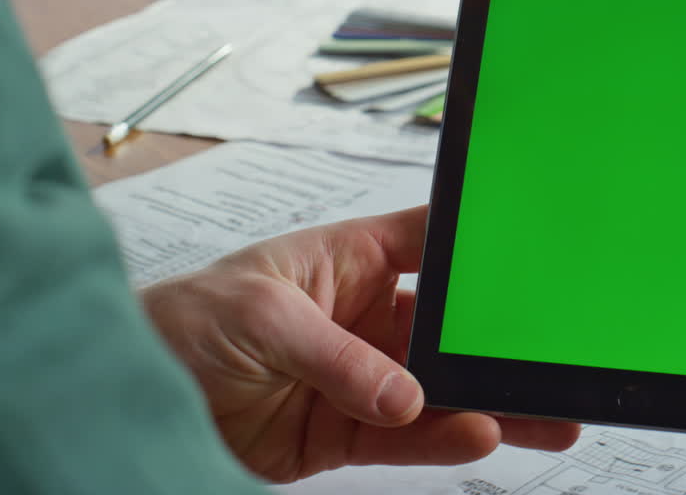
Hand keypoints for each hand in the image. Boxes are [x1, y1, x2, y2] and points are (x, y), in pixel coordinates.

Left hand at [141, 205, 579, 482]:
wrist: (133, 396)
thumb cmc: (188, 320)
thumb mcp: (264, 318)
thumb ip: (339, 358)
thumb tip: (407, 396)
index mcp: (350, 259)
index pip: (431, 245)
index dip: (481, 249)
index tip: (535, 261)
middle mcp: (365, 315)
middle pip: (449, 327)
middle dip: (498, 342)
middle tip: (551, 356)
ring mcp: (360, 376)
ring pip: (441, 389)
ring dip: (491, 401)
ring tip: (545, 412)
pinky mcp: (345, 431)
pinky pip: (408, 437)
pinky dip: (444, 440)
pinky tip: (480, 435)